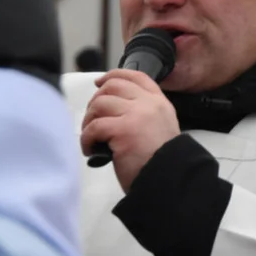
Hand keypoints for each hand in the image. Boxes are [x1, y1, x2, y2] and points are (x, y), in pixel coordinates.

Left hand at [80, 69, 179, 192]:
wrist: (169, 180)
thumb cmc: (161, 161)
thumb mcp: (160, 128)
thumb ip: (144, 114)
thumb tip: (112, 109)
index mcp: (159, 102)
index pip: (136, 76)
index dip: (114, 75)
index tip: (99, 83)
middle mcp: (149, 104)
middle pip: (113, 86)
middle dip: (96, 100)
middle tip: (92, 119)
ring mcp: (136, 115)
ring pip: (100, 104)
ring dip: (89, 121)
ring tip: (91, 137)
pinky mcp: (123, 131)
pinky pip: (94, 127)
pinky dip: (86, 138)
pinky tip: (90, 149)